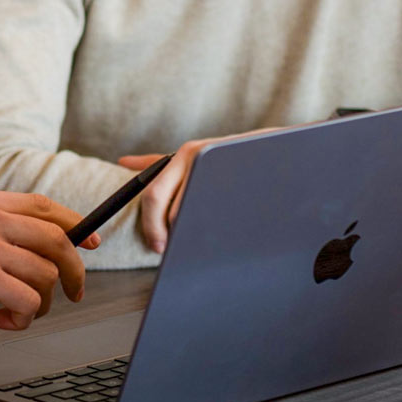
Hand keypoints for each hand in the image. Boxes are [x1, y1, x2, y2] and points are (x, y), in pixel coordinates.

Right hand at [0, 185, 95, 355]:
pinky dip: (25, 317)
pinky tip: (5, 322)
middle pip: (57, 237)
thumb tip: (25, 246)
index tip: (90, 243)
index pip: (43, 205)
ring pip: (47, 272)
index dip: (74, 224)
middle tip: (73, 291)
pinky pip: (28, 299)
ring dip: (43, 301)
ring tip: (22, 313)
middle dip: (74, 269)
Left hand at [119, 130, 280, 253]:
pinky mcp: (243, 187)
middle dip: (164, 233)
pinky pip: (217, 218)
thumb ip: (157, 163)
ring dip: (188, 233)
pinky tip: (217, 232)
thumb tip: (124, 162)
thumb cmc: (227, 157)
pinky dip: (211, 231)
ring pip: (192, 216)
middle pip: (170, 210)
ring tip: (194, 238)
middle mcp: (199, 159)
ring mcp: (220, 172)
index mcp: (185, 154)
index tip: (156, 244)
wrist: (278, 152)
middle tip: (167, 249)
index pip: (153, 195)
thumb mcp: (193, 157)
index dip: (150, 226)